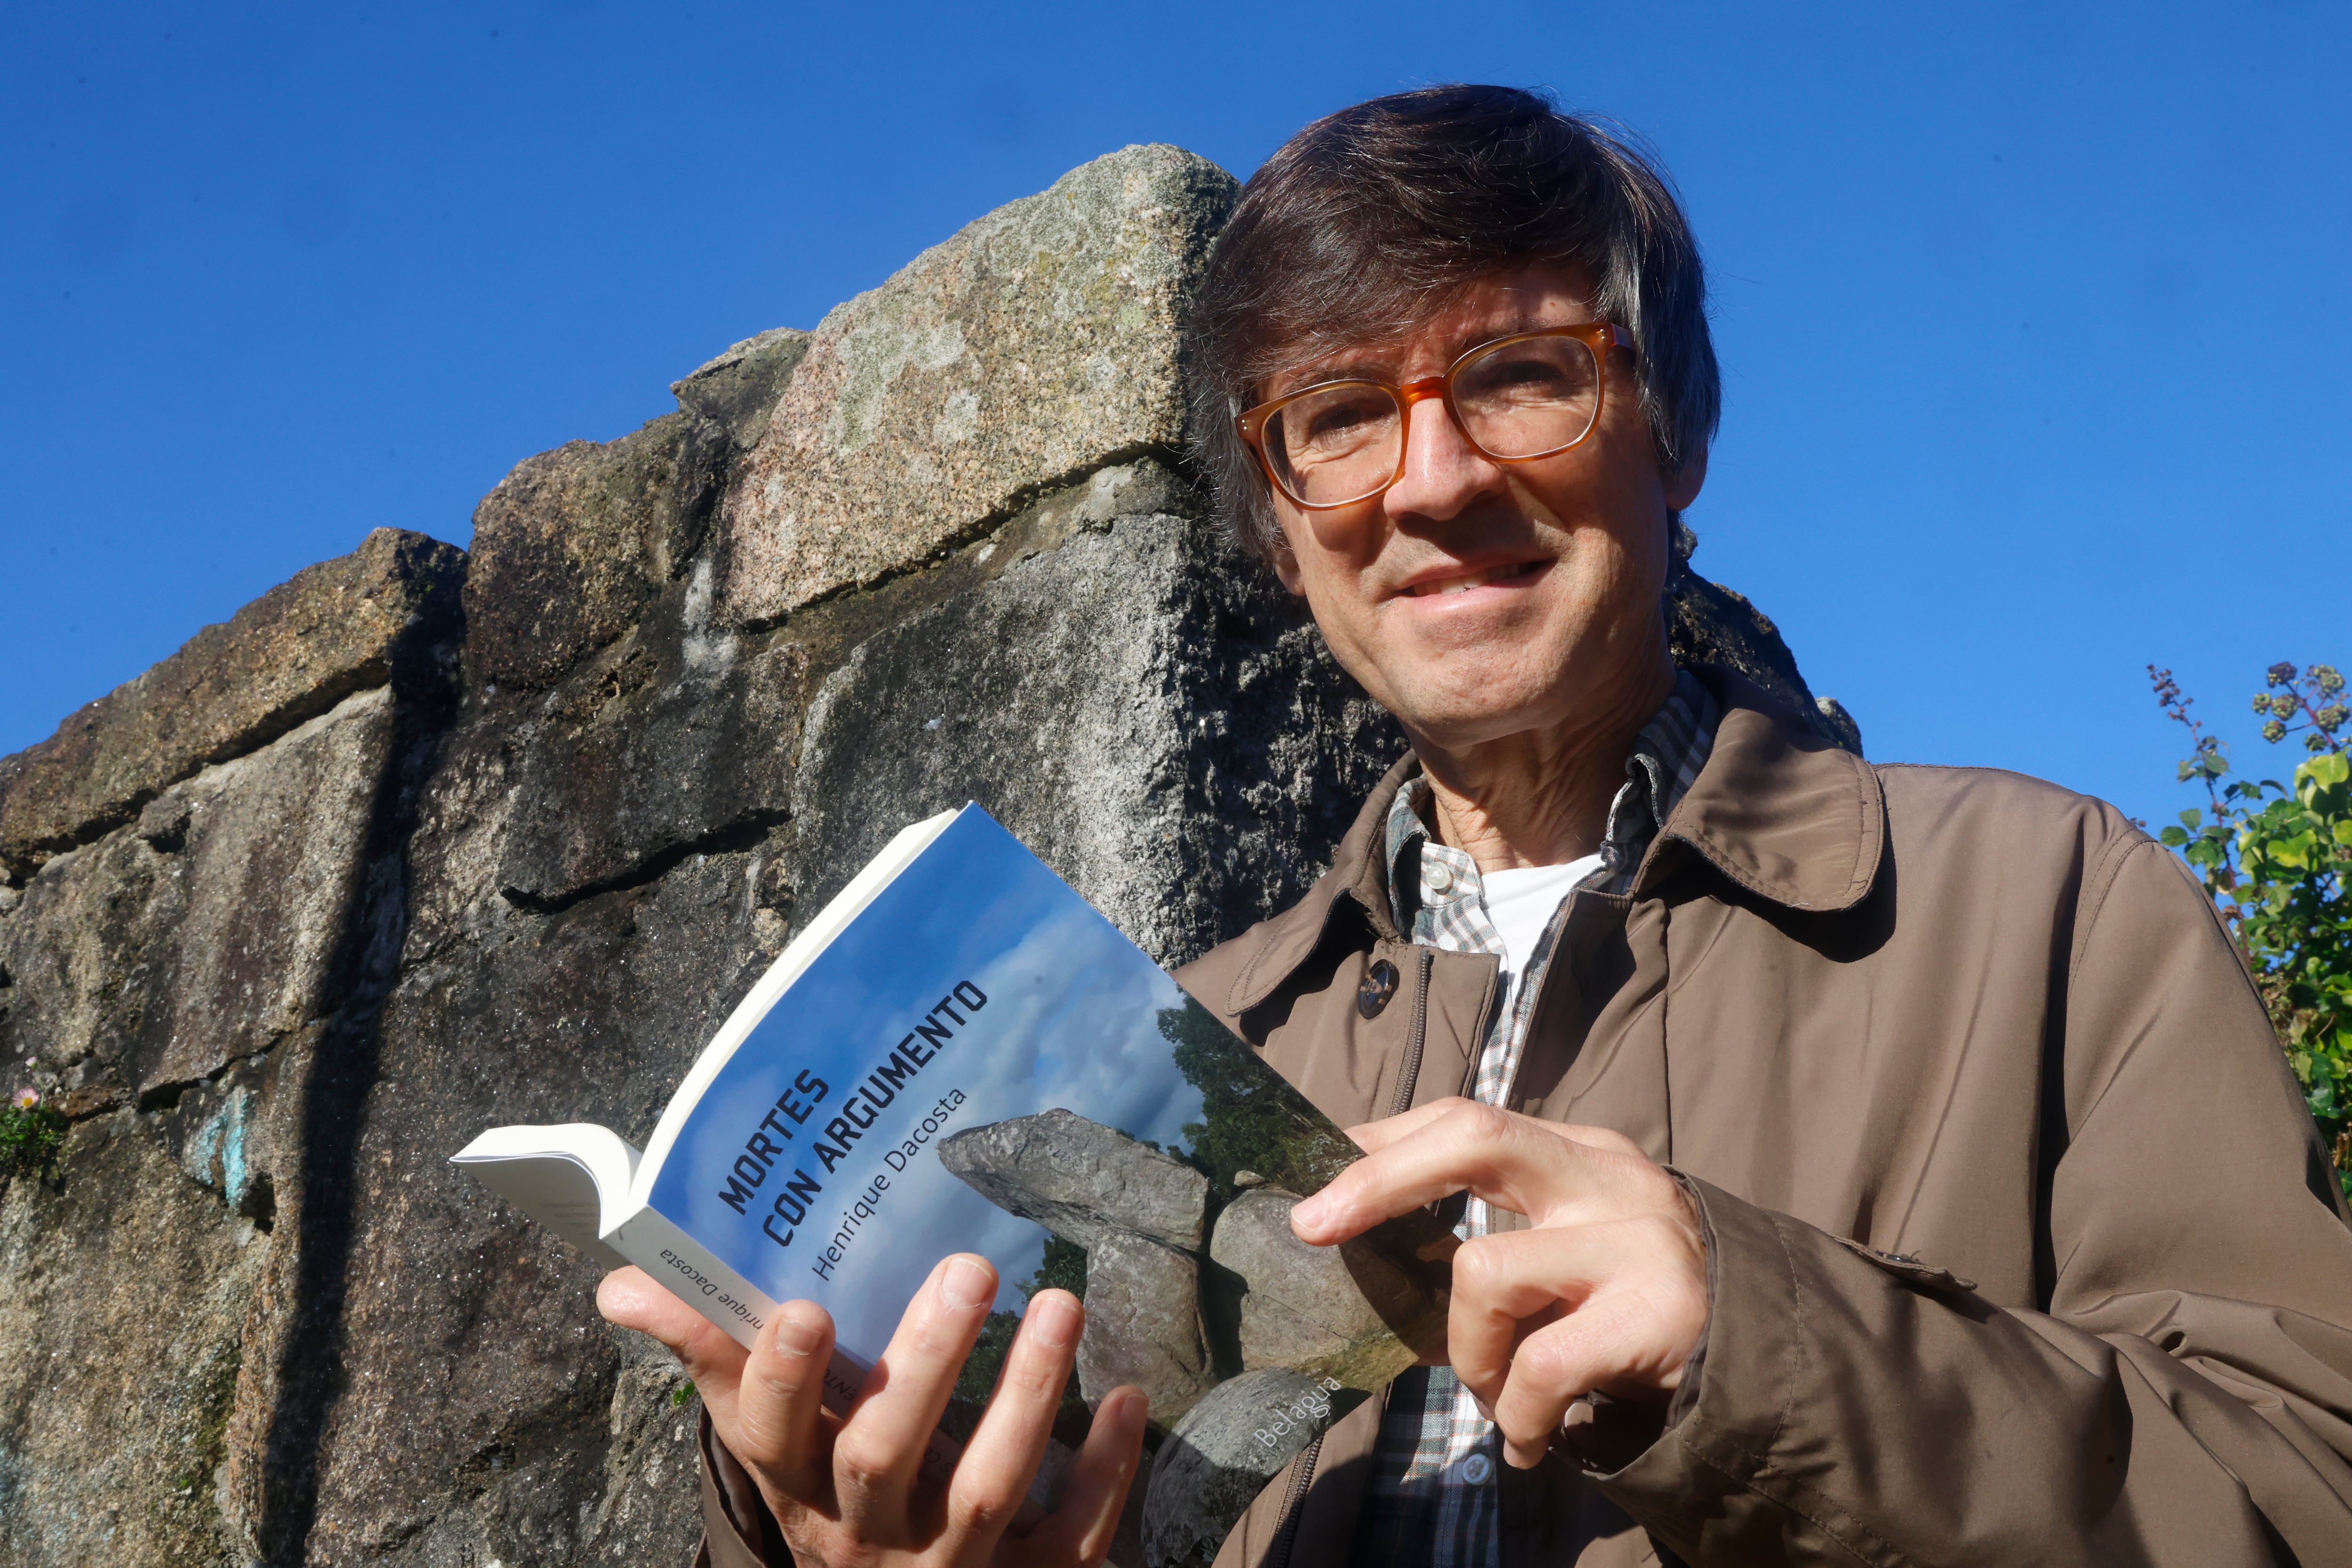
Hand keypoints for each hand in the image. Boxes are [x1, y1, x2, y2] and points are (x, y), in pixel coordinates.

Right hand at [598, 1253, 1147, 1565]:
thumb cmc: (831, 1480)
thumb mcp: (770, 1428)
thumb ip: (710, 1347)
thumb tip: (621, 1282)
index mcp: (797, 1481)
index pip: (771, 1432)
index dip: (783, 1375)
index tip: (805, 1307)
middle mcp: (865, 1529)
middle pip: (886, 1451)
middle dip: (929, 1361)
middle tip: (971, 1268)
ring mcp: (949, 1564)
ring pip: (984, 1487)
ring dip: (1028, 1396)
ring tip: (1063, 1302)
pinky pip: (1069, 1535)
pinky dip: (1103, 1470)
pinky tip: (1128, 1398)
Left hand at [1288, 1098, 1707, 1468]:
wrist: (1765, 1368)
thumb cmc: (1631, 1315)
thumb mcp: (1564, 1256)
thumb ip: (1488, 1243)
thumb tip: (1361, 1252)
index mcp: (1577, 1153)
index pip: (1461, 1118)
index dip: (1378, 1145)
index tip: (1312, 1183)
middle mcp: (1609, 1176)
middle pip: (1472, 1134)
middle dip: (1377, 1179)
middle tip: (1315, 1227)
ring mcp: (1639, 1238)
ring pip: (1486, 1269)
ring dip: (1466, 1354)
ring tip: (1493, 1396)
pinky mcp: (1662, 1311)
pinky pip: (1539, 1365)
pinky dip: (1515, 1414)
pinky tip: (1528, 1440)